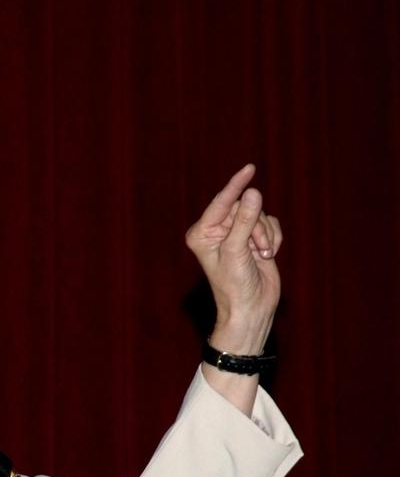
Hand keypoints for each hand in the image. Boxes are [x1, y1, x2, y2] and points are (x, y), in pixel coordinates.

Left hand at [184, 164, 282, 353]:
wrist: (251, 308)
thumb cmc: (235, 284)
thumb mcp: (238, 250)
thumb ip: (245, 221)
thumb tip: (252, 192)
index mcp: (202, 233)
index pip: (220, 202)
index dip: (235, 185)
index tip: (249, 169)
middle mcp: (217, 231)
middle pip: (244, 207)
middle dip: (256, 225)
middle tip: (258, 247)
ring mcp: (236, 234)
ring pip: (260, 215)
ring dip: (266, 234)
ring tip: (262, 255)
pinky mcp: (254, 238)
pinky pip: (270, 223)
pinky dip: (274, 237)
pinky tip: (268, 254)